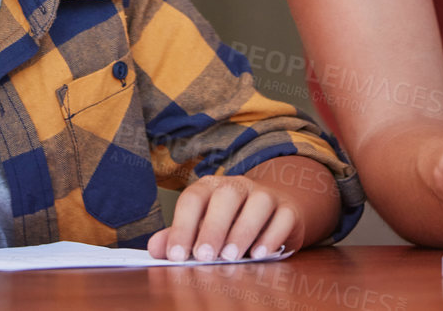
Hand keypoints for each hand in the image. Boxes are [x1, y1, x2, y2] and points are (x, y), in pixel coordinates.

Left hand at [146, 174, 304, 261]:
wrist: (275, 210)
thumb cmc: (231, 222)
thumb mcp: (204, 227)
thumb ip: (180, 236)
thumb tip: (154, 248)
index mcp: (212, 188)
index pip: (194, 198)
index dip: (182, 225)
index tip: (175, 255)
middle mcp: (238, 186)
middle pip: (226, 196)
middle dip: (213, 227)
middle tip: (204, 257)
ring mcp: (265, 194)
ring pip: (257, 202)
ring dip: (243, 230)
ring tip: (230, 257)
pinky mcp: (288, 209)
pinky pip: (282, 217)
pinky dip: (272, 235)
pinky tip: (260, 254)